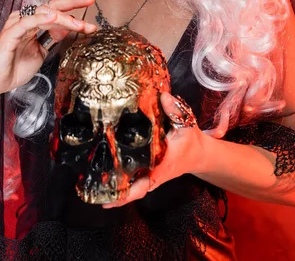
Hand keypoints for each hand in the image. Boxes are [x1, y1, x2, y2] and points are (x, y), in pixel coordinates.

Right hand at [0, 0, 96, 96]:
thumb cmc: (15, 67)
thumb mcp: (42, 52)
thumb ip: (53, 38)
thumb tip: (69, 27)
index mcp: (33, 22)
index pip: (56, 9)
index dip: (74, 5)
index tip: (91, 2)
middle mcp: (26, 19)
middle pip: (53, 6)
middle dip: (73, 5)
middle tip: (90, 5)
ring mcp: (17, 25)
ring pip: (44, 13)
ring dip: (63, 18)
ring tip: (79, 24)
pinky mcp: (10, 34)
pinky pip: (27, 22)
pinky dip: (40, 18)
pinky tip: (53, 18)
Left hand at [103, 92, 205, 207]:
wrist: (199, 154)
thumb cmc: (191, 141)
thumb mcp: (186, 125)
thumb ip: (174, 111)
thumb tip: (163, 96)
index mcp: (162, 167)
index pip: (143, 185)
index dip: (126, 193)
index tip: (109, 199)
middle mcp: (154, 175)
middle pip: (133, 191)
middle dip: (116, 194)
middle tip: (95, 194)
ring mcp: (152, 176)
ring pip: (133, 187)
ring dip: (117, 188)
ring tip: (95, 186)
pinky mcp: (151, 172)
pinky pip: (135, 180)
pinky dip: (123, 181)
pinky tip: (107, 176)